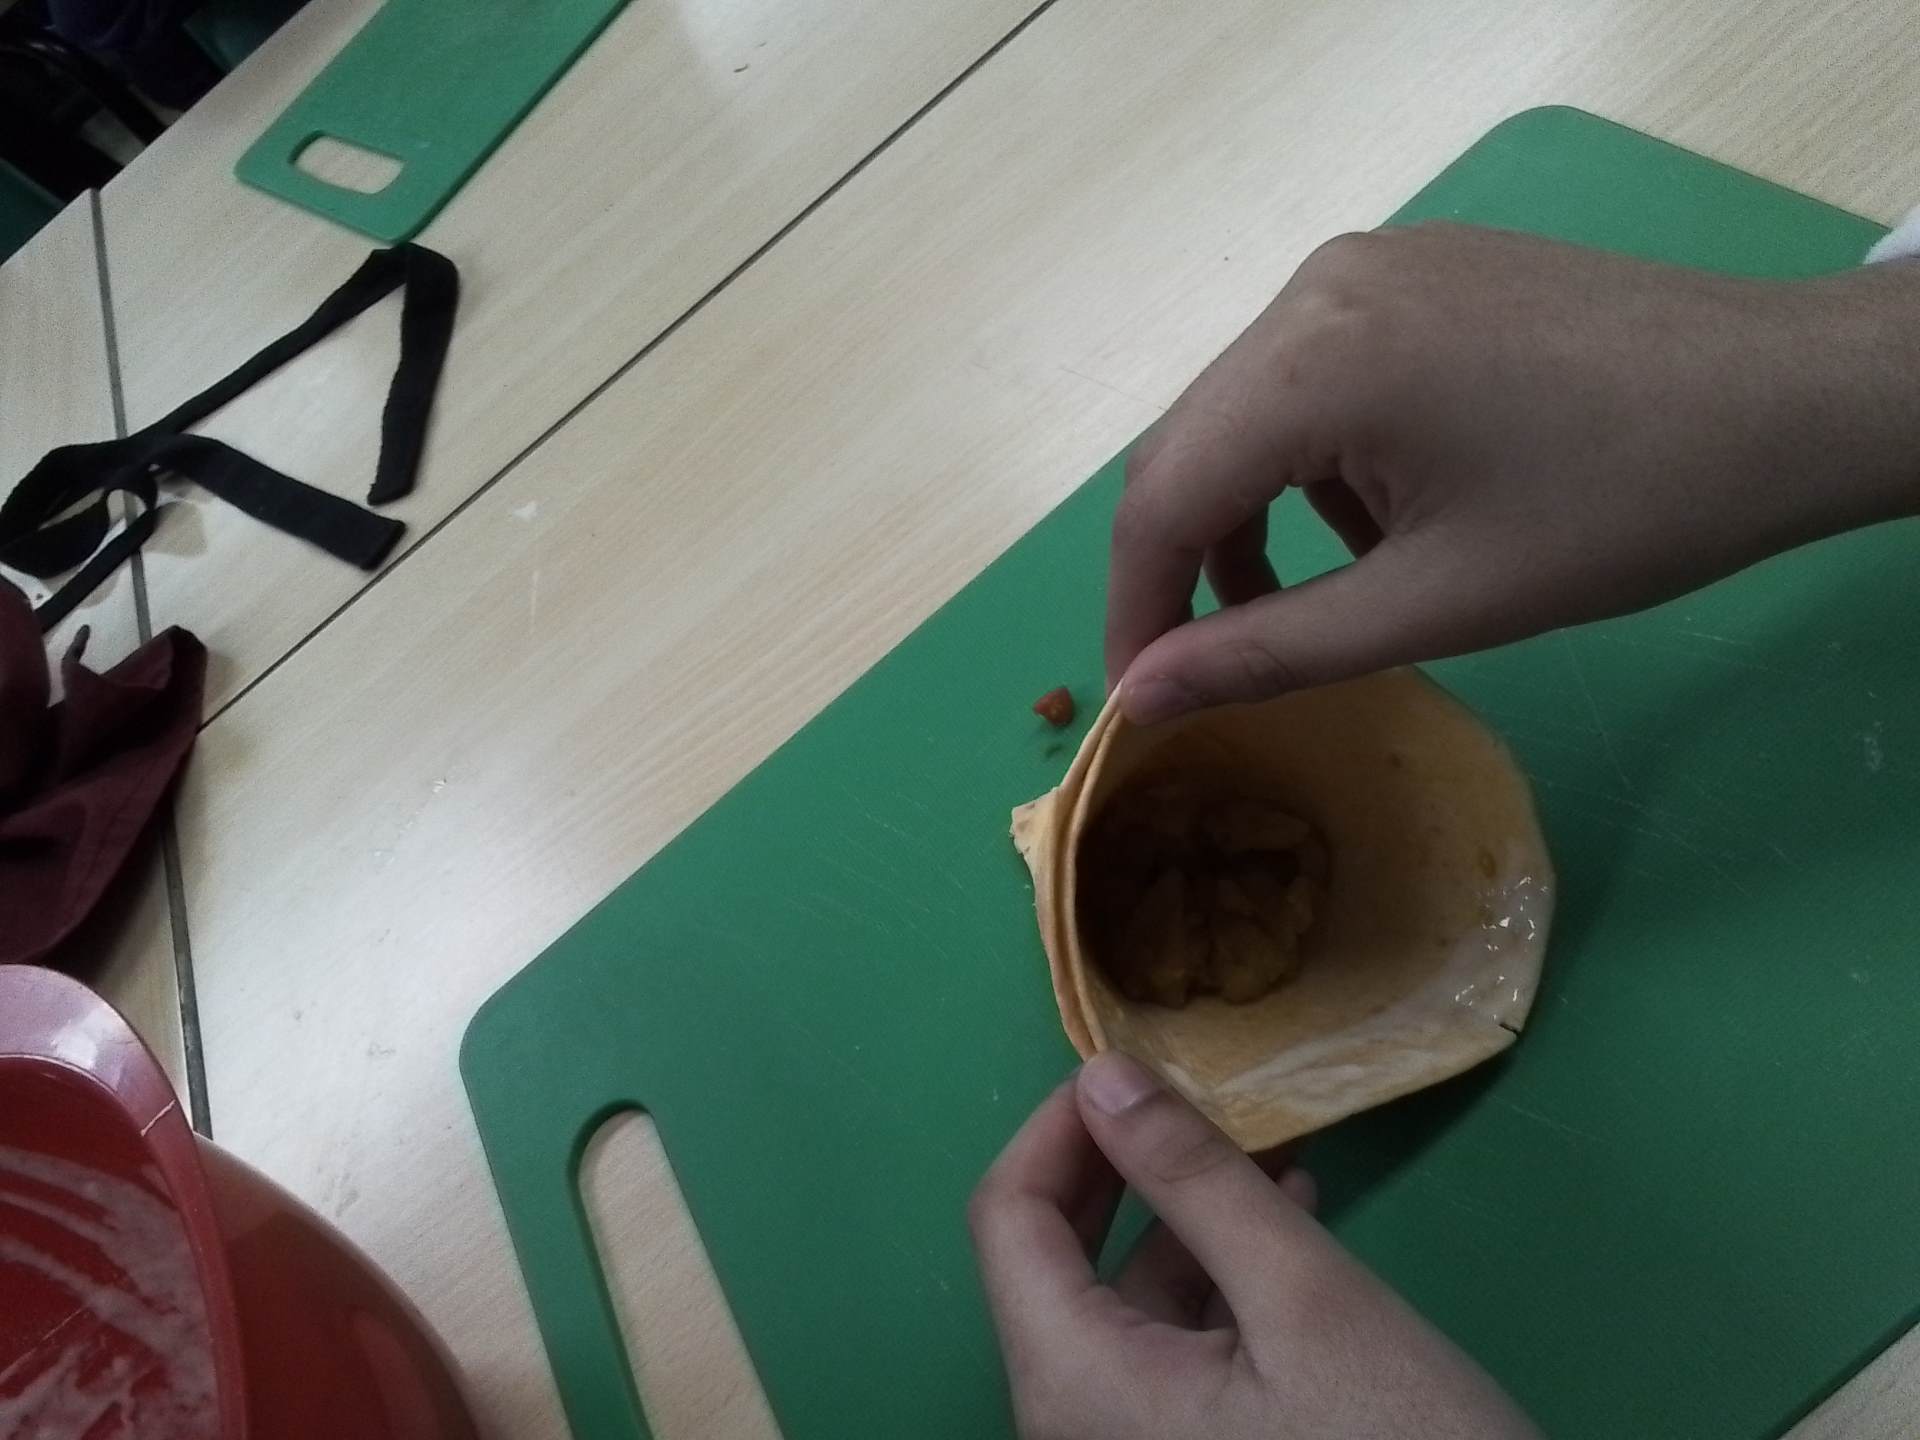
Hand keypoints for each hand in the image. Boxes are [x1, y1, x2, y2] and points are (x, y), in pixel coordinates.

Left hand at [968, 1053, 1537, 1439]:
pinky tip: (1290, 1219)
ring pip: (1123, 1301)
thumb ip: (1193, 1181)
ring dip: (1186, 1215)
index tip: (1128, 1062)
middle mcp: (1073, 1424)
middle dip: (1123, 1165)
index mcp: (1071, 1384)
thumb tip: (1102, 1075)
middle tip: (1191, 1092)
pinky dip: (1218, 1279)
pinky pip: (1169, 1350)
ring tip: (1266, 1146)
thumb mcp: (1304, 1299)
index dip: (1059, 1127)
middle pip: (1054, 1259)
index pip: (1007, 1219)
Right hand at [1107, 224, 1919, 722]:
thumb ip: (1268, 650)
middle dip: (1184, 564)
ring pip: (1244, 409)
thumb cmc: (1622, 512)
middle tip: (1210, 666)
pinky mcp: (1412, 270)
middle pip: (1190, 443)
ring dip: (1248, 513)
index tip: (1140, 704)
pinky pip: (1309, 372)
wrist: (1788, 400)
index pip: (1162, 497)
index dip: (1134, 609)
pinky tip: (1379, 517)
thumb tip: (1138, 698)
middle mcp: (1316, 288)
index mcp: (1314, 359)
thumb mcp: (1434, 603)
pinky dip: (1309, 459)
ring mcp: (1366, 267)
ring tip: (1312, 602)